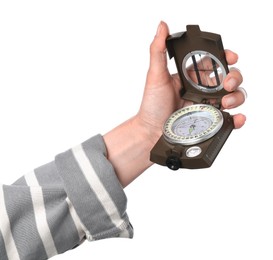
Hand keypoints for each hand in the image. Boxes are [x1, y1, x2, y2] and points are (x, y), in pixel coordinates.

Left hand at [104, 21, 246, 186]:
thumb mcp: (155, 76)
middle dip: (234, 77)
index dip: (225, 57)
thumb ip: (158, 51)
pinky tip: (235, 117)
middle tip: (226, 84)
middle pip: (228, 78)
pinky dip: (237, 118)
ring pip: (233, 96)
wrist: (150, 132)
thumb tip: (162, 27)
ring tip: (225, 102)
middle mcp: (201, 89)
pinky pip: (228, 118)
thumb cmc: (152, 105)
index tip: (230, 56)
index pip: (214, 62)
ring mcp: (207, 105)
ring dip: (237, 96)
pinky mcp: (209, 121)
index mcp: (191, 76)